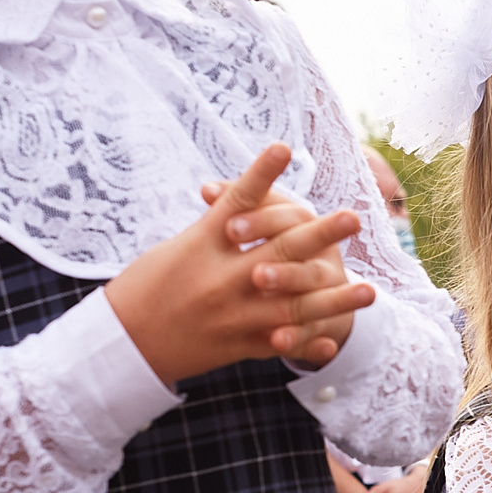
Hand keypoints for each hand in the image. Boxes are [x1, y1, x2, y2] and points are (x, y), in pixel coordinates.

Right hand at [110, 144, 374, 383]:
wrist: (120, 343)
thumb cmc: (146, 286)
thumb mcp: (178, 247)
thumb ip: (217, 225)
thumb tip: (242, 194)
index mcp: (200, 245)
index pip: (236, 202)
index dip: (262, 174)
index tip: (284, 146)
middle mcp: (219, 278)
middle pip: (278, 252)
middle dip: (320, 235)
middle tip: (354, 217)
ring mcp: (230, 315)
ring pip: (291, 305)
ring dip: (333, 299)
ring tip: (370, 290)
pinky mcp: (234, 346)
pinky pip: (278, 344)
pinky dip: (306, 343)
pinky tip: (335, 341)